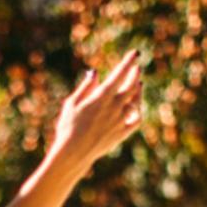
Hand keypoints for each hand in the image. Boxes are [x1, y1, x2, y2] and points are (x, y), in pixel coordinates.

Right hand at [49, 51, 142, 176]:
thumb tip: (95, 73)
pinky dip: (138, 112)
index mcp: (102, 97)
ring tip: (138, 84)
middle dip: (135, 75)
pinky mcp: (121, 134)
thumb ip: (86, 87)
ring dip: (138, 91)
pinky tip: (136, 108)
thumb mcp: (72, 103)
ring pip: (136, 102)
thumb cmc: (68, 127)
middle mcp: (115, 107)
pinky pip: (136, 121)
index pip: (120, 74)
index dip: (128, 62)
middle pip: (131, 87)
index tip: (135, 53)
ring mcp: (120, 121)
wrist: (73, 153)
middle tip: (137, 67)